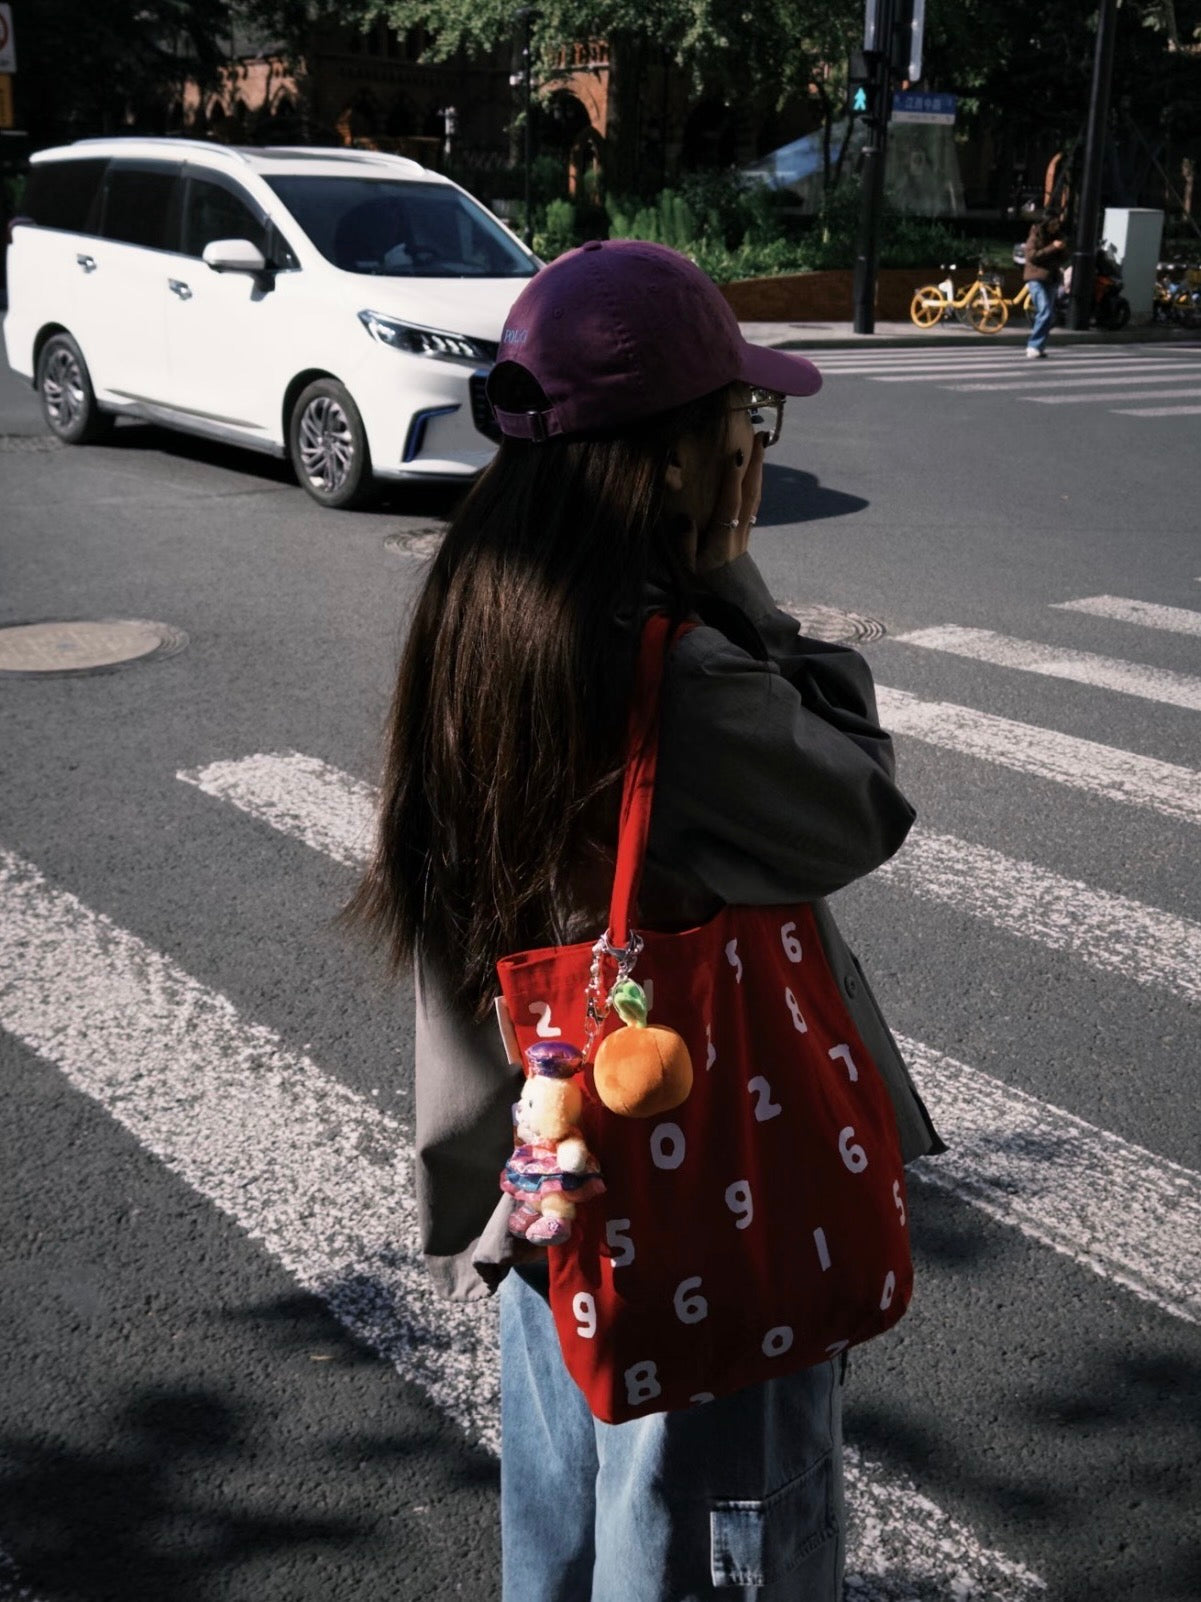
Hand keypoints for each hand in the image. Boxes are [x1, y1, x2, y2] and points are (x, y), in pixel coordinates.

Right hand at [693, 434, 765, 574]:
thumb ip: (685, 542)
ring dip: (759, 469)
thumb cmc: (705, 582)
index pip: (730, 503)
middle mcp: (739, 530)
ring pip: (756, 495)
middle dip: (755, 464)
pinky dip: (757, 482)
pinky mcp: (749, 529)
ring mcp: (747, 528)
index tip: (736, 454)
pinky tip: (757, 469)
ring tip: (761, 445)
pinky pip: (755, 501)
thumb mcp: (688, 568)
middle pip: (750, 493)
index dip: (733, 479)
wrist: (732, 600)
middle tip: (760, 437)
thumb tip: (684, 517)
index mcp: (722, 538)